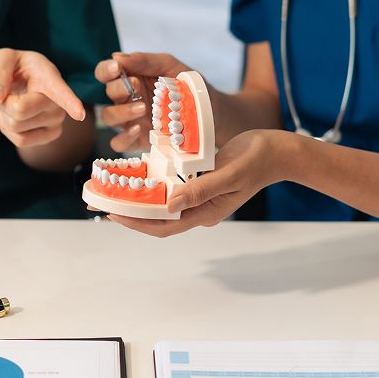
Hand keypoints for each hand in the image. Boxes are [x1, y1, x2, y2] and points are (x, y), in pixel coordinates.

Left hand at [0, 48, 86, 148]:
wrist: (26, 83)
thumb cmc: (17, 68)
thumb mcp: (4, 59)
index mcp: (49, 77)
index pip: (60, 91)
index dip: (70, 103)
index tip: (79, 114)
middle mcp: (58, 101)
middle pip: (19, 110)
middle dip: (2, 102)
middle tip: (8, 92)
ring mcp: (57, 121)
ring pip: (15, 126)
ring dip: (4, 115)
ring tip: (13, 102)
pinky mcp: (51, 135)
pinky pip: (20, 140)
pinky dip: (8, 129)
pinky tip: (15, 116)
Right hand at [94, 52, 191, 151]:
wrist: (209, 112)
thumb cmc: (187, 87)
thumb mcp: (170, 67)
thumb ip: (146, 61)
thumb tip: (118, 56)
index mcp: (130, 79)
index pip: (105, 73)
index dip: (105, 70)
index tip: (117, 68)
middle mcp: (127, 99)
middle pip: (108, 94)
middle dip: (119, 88)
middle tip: (137, 85)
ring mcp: (131, 120)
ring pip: (109, 117)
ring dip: (121, 111)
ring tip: (142, 107)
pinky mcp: (138, 140)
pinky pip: (119, 142)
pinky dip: (124, 136)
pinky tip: (139, 128)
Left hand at [108, 130, 286, 236]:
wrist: (276, 151)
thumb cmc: (256, 160)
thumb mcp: (229, 173)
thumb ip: (200, 190)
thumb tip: (169, 204)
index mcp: (206, 213)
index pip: (163, 226)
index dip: (136, 223)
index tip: (112, 213)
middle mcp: (199, 208)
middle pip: (158, 218)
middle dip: (130, 213)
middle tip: (102, 203)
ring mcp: (199, 196)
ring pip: (162, 204)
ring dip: (139, 199)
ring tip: (113, 190)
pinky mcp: (199, 182)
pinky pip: (171, 188)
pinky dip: (153, 184)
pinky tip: (138, 174)